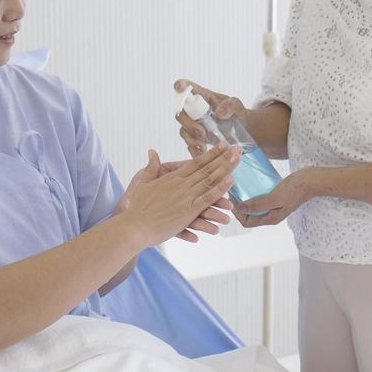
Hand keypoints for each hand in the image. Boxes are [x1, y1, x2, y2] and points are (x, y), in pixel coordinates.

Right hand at [118, 151, 233, 241]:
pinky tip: (231, 182)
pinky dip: (219, 189)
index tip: (223, 145)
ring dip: (225, 169)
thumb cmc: (136, 207)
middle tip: (238, 148)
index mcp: (172, 178)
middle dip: (224, 157)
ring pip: (209, 180)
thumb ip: (151, 167)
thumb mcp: (144, 183)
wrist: (133, 225)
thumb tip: (152, 151)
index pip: (196, 162)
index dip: (211, 153)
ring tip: (238, 159)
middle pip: (207, 168)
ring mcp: (185, 197)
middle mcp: (181, 184)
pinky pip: (206, 198)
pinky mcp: (186, 211)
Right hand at [173, 79, 248, 158]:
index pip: (188, 87)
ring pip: (183, 131)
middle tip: (202, 132)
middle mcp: (194, 110)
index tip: (180, 87)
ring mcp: (193, 125)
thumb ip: (230, 106)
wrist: (243, 130)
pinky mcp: (196, 139)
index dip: (181, 86)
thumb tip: (220, 112)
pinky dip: (195, 150)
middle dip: (189, 124)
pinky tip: (203, 152)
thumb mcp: (237, 106)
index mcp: (203, 96)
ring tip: (203, 145)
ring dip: (191, 139)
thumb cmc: (237, 113)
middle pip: (181, 113)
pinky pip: (189, 145)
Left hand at [233, 168, 313, 227]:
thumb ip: (257, 205)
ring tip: (240, 187)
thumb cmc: (295, 189)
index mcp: (271, 219)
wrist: (311, 180)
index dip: (237, 213)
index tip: (232, 199)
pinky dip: (253, 192)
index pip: (247, 222)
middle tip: (233, 191)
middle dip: (239, 205)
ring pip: (254, 205)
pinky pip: (260, 197)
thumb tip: (239, 208)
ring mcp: (274, 206)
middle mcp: (271, 214)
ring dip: (245, 198)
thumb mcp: (274, 198)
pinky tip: (250, 183)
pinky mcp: (276, 197)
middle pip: (249, 214)